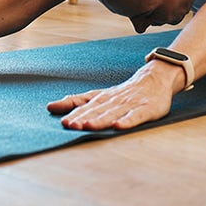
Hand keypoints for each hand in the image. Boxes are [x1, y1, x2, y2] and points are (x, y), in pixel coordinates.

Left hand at [46, 67, 175, 130]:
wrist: (155, 79)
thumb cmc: (124, 93)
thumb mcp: (99, 95)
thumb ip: (77, 101)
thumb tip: (50, 107)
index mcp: (102, 98)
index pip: (86, 105)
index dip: (74, 113)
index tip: (63, 121)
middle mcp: (114, 100)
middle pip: (97, 110)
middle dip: (83, 117)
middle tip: (70, 125)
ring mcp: (130, 104)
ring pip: (113, 113)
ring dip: (101, 120)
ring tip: (88, 126)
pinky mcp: (146, 109)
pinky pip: (136, 116)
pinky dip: (127, 121)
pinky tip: (118, 126)